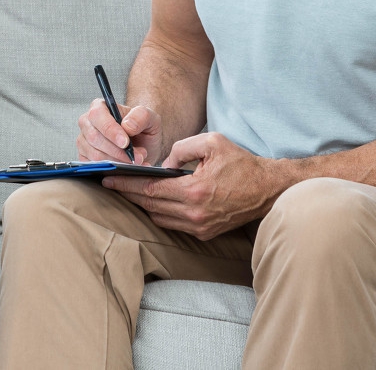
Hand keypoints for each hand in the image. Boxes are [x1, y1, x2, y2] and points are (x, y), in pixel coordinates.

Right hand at [77, 99, 165, 164]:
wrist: (143, 145)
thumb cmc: (143, 128)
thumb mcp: (150, 118)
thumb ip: (141, 116)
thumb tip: (127, 125)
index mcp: (100, 107)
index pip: (98, 115)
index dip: (110, 130)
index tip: (125, 143)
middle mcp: (87, 123)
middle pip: (94, 137)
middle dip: (117, 151)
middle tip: (137, 157)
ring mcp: (83, 141)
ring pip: (94, 154)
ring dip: (117, 161)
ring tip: (135, 161)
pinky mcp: (84, 157)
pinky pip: (93, 166)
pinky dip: (111, 170)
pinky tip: (126, 169)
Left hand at [101, 132, 285, 240]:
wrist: (268, 189)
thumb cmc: (241, 163)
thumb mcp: (212, 142)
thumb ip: (182, 148)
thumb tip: (163, 163)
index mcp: (195, 191)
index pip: (150, 190)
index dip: (125, 185)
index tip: (107, 179)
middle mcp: (195, 214)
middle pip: (150, 206)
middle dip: (128, 195)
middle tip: (109, 184)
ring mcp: (200, 227)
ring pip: (159, 218)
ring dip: (143, 206)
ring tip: (128, 191)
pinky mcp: (205, 233)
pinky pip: (173, 224)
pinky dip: (160, 213)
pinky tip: (151, 201)